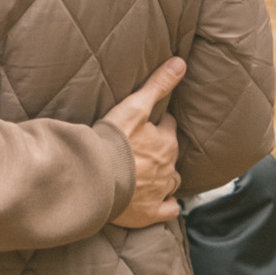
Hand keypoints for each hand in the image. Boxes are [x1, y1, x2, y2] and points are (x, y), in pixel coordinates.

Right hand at [105, 57, 185, 229]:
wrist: (94, 177)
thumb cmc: (112, 141)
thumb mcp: (135, 106)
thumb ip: (158, 85)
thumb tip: (181, 62)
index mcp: (166, 142)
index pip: (169, 128)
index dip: (159, 124)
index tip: (148, 124)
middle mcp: (168, 167)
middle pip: (172, 155)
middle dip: (163, 150)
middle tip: (146, 147)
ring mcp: (160, 191)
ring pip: (173, 181)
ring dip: (166, 176)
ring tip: (154, 171)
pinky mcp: (150, 212)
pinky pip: (168, 210)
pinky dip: (168, 205)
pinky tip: (164, 202)